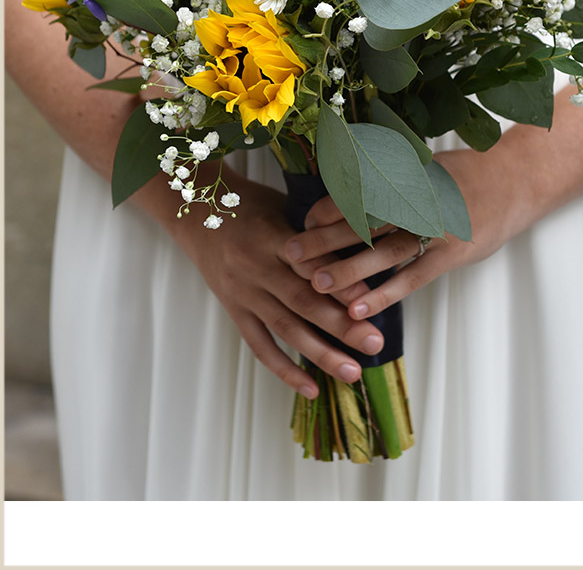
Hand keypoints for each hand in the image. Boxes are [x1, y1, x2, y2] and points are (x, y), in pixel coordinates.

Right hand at [180, 174, 387, 396]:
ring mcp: (242, 293)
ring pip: (285, 328)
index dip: (340, 282)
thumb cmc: (253, 205)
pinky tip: (312, 388)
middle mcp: (256, 267)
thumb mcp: (286, 205)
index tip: (371, 298)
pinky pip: (259, 345)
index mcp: (273, 236)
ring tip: (353, 373)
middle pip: (302, 301)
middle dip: (341, 325)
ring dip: (320, 354)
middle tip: (375, 343)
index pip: (310, 263)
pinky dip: (285, 369)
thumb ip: (319, 231)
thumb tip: (368, 249)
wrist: (195, 212)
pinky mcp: (234, 310)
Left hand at [283, 148, 539, 322]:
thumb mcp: (426, 165)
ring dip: (350, 270)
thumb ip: (391, 178)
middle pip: (364, 222)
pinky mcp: (453, 253)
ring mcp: (437, 228)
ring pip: (385, 252)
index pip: (358, 192)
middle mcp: (419, 201)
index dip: (327, 209)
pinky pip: (413, 277)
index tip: (303, 224)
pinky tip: (361, 310)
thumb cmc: (465, 175)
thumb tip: (345, 192)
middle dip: (325, 240)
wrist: (516, 181)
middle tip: (290, 255)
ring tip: (317, 286)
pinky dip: (386, 293)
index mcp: (407, 176)